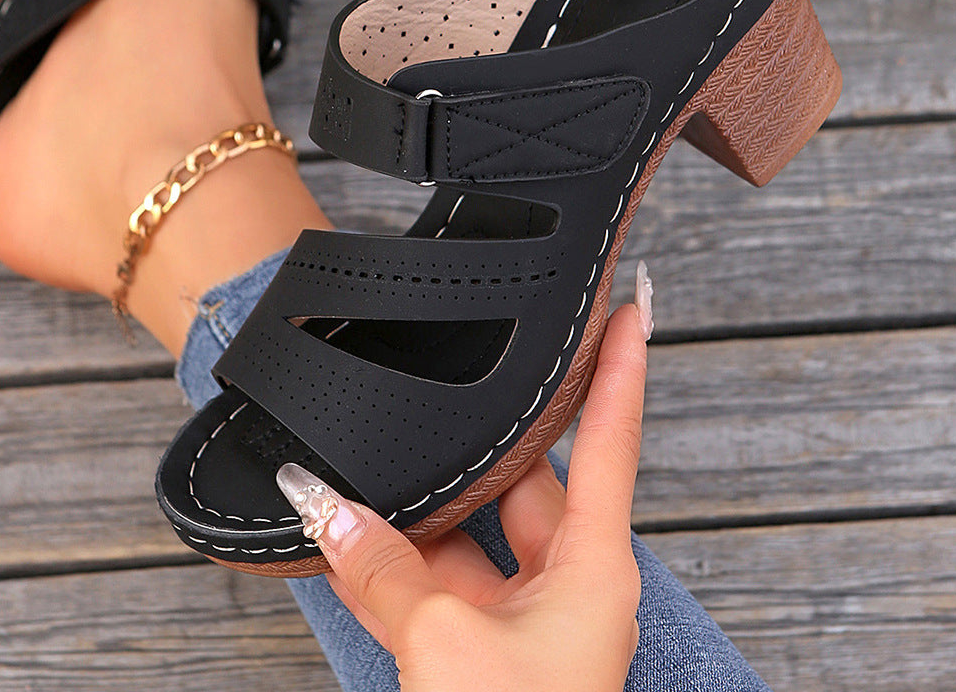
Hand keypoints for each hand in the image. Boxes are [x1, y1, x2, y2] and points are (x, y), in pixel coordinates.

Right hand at [276, 273, 652, 691]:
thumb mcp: (446, 645)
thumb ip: (383, 569)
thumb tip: (323, 509)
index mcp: (594, 569)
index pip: (611, 440)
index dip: (620, 368)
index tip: (632, 305)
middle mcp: (564, 584)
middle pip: (520, 479)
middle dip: (475, 439)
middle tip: (439, 380)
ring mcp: (519, 619)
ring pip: (466, 533)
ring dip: (415, 508)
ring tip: (365, 459)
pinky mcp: (478, 650)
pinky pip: (432, 584)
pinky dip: (390, 561)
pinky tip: (343, 533)